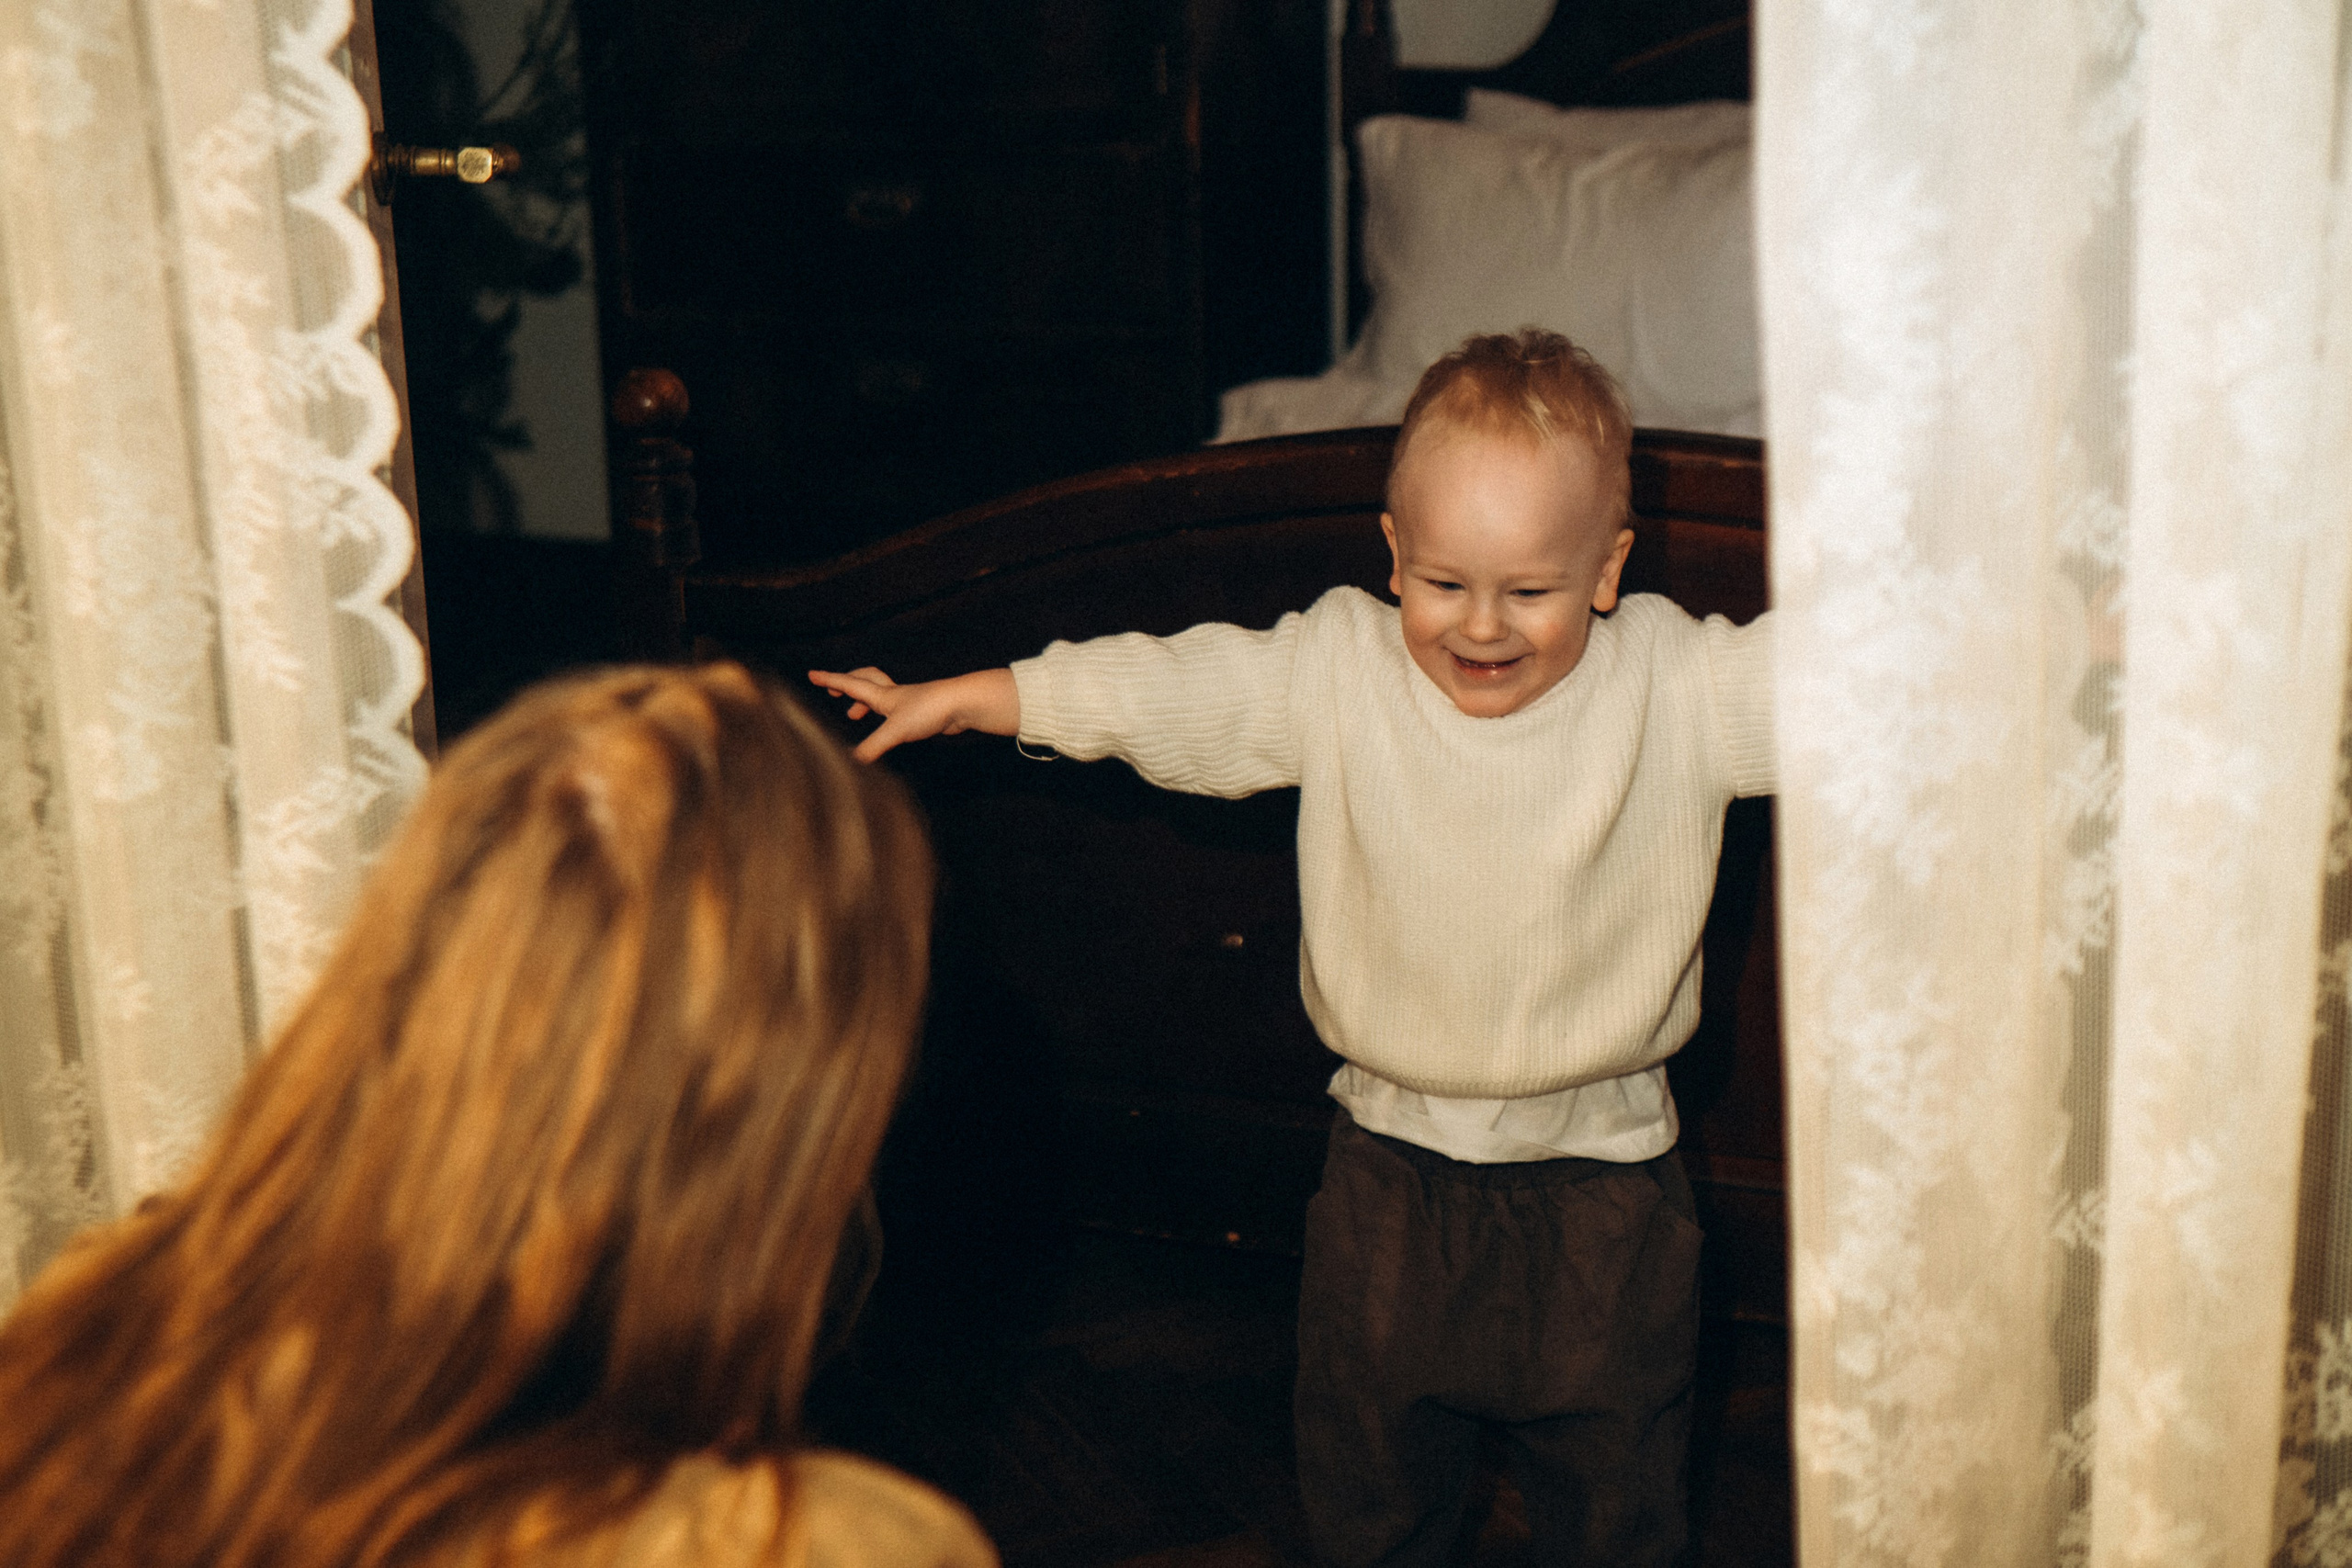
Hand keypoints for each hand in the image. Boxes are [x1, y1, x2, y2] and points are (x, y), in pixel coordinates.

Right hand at [808, 667, 1019, 762]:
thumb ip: (873, 746)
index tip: (812, 674)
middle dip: (847, 683)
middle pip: (865, 680)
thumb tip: (852, 763)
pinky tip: (889, 727)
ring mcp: (909, 702)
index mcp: (882, 696)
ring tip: (855, 715)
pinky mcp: (922, 712)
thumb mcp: (895, 731)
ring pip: (880, 694)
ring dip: (865, 701)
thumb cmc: (930, 710)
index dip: (830, 680)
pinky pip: (896, 708)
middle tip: (833, 691)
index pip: (850, 684)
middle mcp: (894, 695)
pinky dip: (885, 714)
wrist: (963, 704)